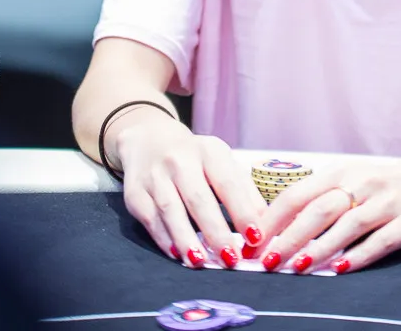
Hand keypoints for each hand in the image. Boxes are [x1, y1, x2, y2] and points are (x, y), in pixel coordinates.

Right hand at [114, 109, 266, 270]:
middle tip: (230, 258)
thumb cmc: (195, 157)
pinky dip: (163, 238)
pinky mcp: (135, 193)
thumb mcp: (221, 162)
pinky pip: (150, 219)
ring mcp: (155, 175)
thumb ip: (243, 190)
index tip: (255, 237)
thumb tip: (266, 223)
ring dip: (186, 239)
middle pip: (198, 198)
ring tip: (201, 262)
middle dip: (215, 230)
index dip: (242, 210)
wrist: (148, 139)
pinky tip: (176, 254)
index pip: (228, 182)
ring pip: (170, 210)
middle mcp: (180, 159)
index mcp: (209, 151)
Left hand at [254, 147, 400, 273]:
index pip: (298, 194)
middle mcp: (361, 183)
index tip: (250, 240)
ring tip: (297, 267)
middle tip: (268, 261)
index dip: (273, 218)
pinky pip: (380, 241)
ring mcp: (386, 202)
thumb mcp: (349, 181)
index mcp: (340, 172)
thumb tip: (273, 229)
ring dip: (319, 248)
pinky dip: (358, 256)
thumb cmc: (380, 185)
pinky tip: (340, 269)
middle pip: (319, 210)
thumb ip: (318, 200)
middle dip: (290, 237)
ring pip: (347, 226)